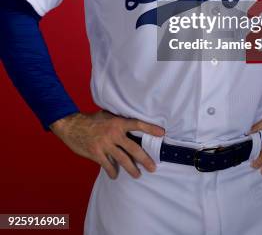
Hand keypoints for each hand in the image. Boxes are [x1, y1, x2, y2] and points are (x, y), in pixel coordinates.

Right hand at [49, 110, 164, 179]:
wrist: (71, 126)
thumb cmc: (90, 120)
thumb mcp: (106, 116)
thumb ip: (118, 121)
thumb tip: (131, 124)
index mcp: (117, 122)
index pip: (137, 124)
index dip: (150, 128)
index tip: (162, 133)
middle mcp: (113, 133)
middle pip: (133, 148)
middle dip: (144, 159)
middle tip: (153, 167)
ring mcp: (105, 144)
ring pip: (122, 160)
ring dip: (131, 169)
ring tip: (137, 175)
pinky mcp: (96, 153)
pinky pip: (108, 166)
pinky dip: (113, 172)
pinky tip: (115, 175)